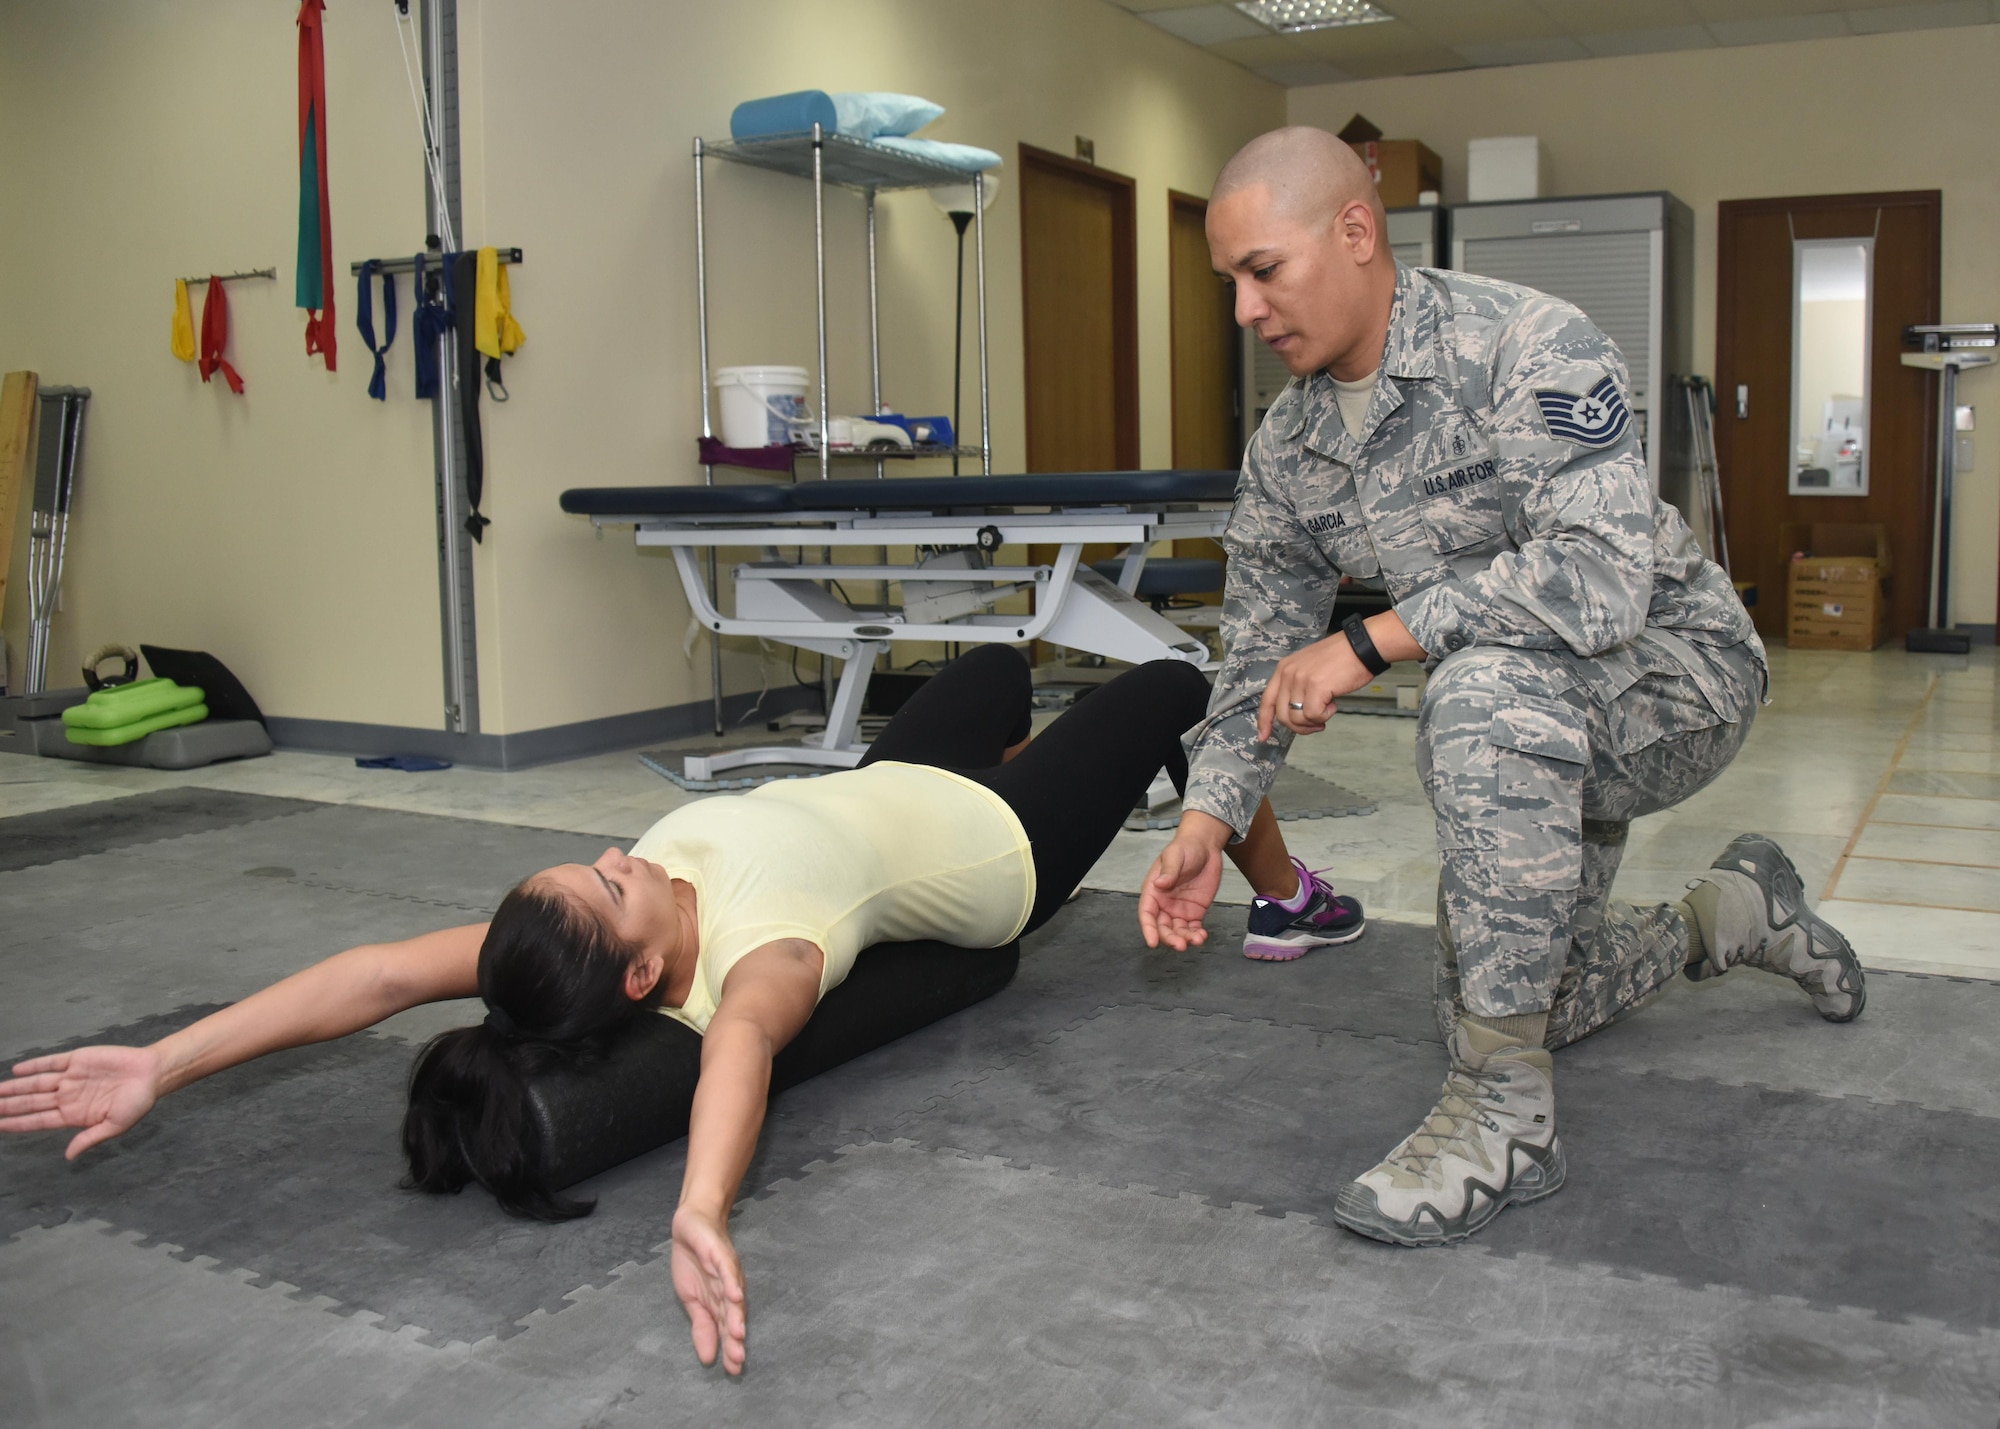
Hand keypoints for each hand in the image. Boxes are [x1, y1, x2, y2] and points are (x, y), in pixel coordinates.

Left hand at [0, 1045, 164, 1158]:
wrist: (153, 1073)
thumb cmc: (138, 1102)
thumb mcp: (115, 1126)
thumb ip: (90, 1138)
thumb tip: (68, 1157)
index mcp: (73, 1115)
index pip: (37, 1121)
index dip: (16, 1124)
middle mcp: (67, 1096)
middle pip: (31, 1102)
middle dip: (8, 1105)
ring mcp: (70, 1078)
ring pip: (35, 1083)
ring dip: (14, 1087)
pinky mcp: (77, 1060)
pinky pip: (51, 1063)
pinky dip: (34, 1066)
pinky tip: (17, 1071)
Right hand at [672, 1203, 747, 1375]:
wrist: (691, 1225)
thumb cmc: (693, 1263)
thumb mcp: (691, 1300)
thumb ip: (702, 1326)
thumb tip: (708, 1358)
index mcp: (721, 1302)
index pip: (726, 1330)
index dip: (730, 1349)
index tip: (733, 1371)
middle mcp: (728, 1289)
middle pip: (733, 1317)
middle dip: (735, 1338)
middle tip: (738, 1359)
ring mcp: (726, 1272)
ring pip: (733, 1296)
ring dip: (736, 1315)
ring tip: (738, 1334)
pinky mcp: (720, 1254)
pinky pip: (727, 1270)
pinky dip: (731, 1282)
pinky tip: (734, 1296)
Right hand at [1140, 822, 1226, 951]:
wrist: (1205, 847)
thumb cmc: (1185, 848)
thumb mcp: (1175, 855)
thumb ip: (1169, 870)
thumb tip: (1160, 884)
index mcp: (1153, 891)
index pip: (1147, 913)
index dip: (1148, 929)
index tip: (1152, 942)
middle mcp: (1164, 904)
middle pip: (1162, 927)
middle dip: (1169, 938)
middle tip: (1180, 945)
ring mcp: (1179, 910)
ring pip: (1178, 931)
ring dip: (1185, 939)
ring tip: (1197, 939)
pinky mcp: (1195, 912)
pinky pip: (1193, 928)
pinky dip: (1196, 935)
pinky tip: (1202, 936)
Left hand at [1257, 632, 1370, 741]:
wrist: (1362, 647)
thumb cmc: (1341, 659)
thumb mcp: (1309, 668)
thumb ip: (1297, 687)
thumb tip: (1294, 713)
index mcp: (1284, 668)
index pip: (1267, 700)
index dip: (1264, 721)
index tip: (1263, 736)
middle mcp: (1288, 673)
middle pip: (1282, 715)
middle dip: (1299, 727)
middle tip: (1317, 723)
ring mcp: (1300, 680)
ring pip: (1296, 719)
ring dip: (1314, 721)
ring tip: (1327, 709)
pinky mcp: (1315, 687)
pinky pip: (1312, 716)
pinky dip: (1324, 716)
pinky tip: (1333, 705)